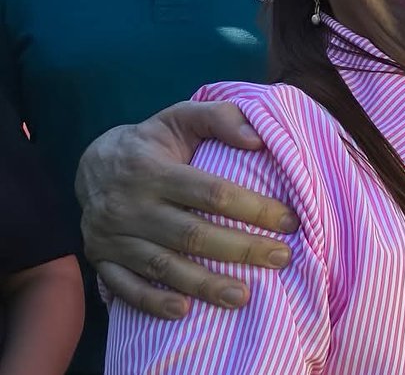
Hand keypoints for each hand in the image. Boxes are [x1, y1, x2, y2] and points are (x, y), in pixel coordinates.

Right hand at [75, 100, 298, 318]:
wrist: (93, 163)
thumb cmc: (152, 141)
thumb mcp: (181, 116)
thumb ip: (220, 118)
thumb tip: (258, 139)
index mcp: (152, 169)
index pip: (211, 193)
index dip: (253, 208)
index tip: (289, 221)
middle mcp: (130, 205)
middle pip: (192, 234)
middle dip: (241, 249)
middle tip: (281, 258)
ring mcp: (112, 236)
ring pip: (163, 266)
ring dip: (205, 285)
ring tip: (243, 296)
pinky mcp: (100, 259)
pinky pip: (126, 287)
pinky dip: (153, 302)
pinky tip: (184, 311)